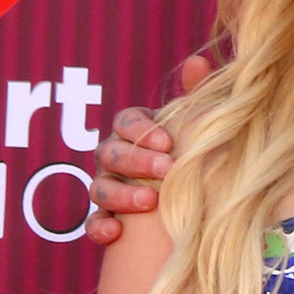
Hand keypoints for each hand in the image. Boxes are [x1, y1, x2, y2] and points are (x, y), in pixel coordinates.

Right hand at [83, 54, 203, 242]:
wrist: (200, 202)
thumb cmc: (197, 155)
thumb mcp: (199, 127)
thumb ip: (196, 96)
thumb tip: (197, 61)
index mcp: (137, 132)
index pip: (126, 121)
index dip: (142, 130)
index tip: (168, 142)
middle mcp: (116, 157)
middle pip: (110, 152)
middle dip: (136, 160)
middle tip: (166, 169)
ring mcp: (108, 188)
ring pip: (99, 187)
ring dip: (121, 194)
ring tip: (150, 202)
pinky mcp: (106, 219)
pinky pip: (92, 224)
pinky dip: (99, 227)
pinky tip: (115, 232)